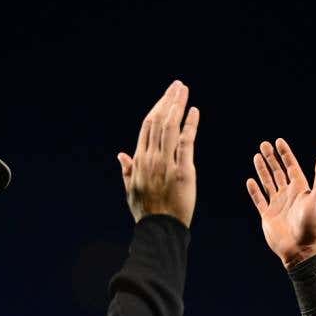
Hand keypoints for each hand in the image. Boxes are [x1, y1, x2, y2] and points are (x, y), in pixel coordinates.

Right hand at [118, 80, 198, 227]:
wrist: (159, 229)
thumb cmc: (146, 212)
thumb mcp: (131, 190)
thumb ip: (127, 170)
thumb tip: (121, 154)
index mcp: (139, 160)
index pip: (147, 126)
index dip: (157, 108)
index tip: (165, 96)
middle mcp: (151, 158)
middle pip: (158, 121)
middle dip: (167, 100)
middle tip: (177, 86)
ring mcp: (166, 163)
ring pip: (170, 127)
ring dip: (177, 106)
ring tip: (184, 91)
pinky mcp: (183, 171)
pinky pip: (186, 143)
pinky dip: (190, 125)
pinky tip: (194, 111)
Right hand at [246, 138, 315, 268]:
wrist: (301, 249)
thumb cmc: (312, 225)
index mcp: (300, 189)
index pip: (291, 166)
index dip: (285, 153)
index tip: (278, 141)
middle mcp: (289, 195)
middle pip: (278, 172)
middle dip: (271, 158)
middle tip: (263, 144)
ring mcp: (278, 205)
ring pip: (268, 183)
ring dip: (262, 170)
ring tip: (256, 156)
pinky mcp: (268, 216)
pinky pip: (259, 200)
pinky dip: (254, 190)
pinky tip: (250, 181)